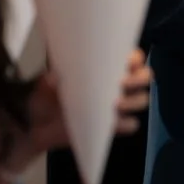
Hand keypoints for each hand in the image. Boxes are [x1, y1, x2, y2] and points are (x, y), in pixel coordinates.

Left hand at [25, 50, 152, 156]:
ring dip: (134, 101)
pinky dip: (125, 123)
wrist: (38, 125)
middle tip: (123, 82)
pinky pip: (131, 125)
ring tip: (116, 105)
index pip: (132, 57)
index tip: (126, 62)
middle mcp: (118, 84)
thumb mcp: (43, 85)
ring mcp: (119, 106)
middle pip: (145, 77)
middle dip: (139, 79)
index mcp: (106, 68)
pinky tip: (113, 123)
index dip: (135, 58)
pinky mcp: (115, 126)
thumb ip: (49, 81)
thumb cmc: (45, 97)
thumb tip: (54, 78)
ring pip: (142, 100)